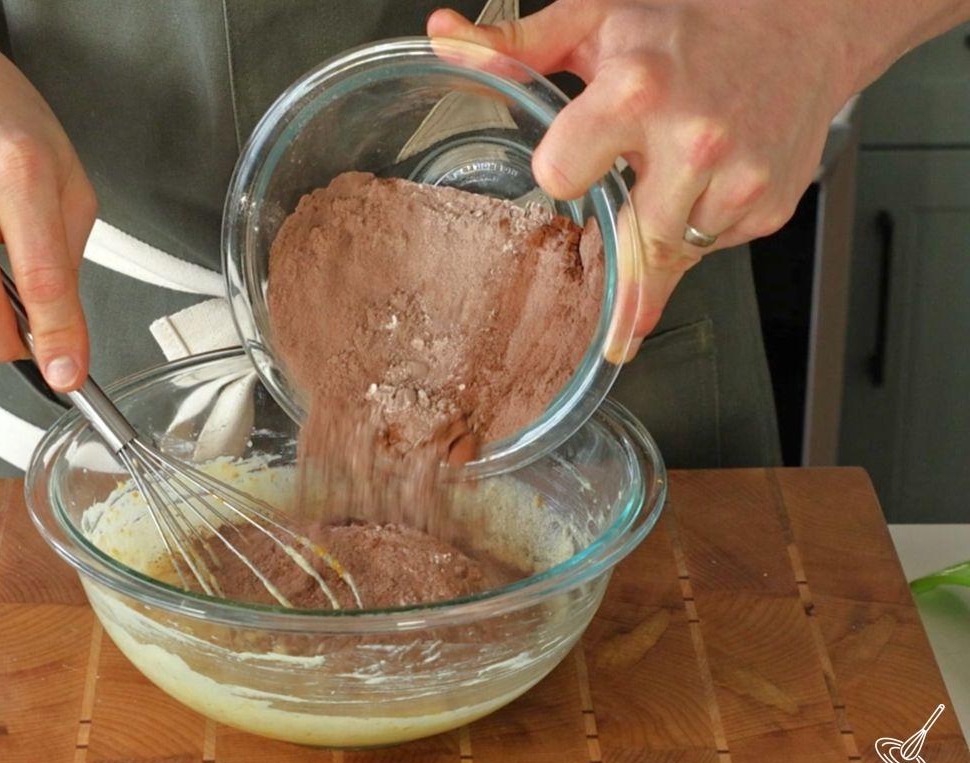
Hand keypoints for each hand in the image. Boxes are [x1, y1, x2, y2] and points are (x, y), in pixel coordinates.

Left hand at [429, 1, 858, 353]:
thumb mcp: (598, 17)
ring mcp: (737, 183)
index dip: (562, 170)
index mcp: (636, 93)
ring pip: (663, 253)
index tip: (576, 156)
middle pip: (617, 236)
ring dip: (657, 223)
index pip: (560, 177)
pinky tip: (709, 177)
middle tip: (637, 163)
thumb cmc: (694, 19)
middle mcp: (693, 143)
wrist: (805, 22)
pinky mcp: (768, 210)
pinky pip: (708, 249)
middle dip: (618, 208)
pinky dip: (699, 225)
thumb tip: (442, 34)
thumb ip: (515, 43)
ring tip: (676, 165)